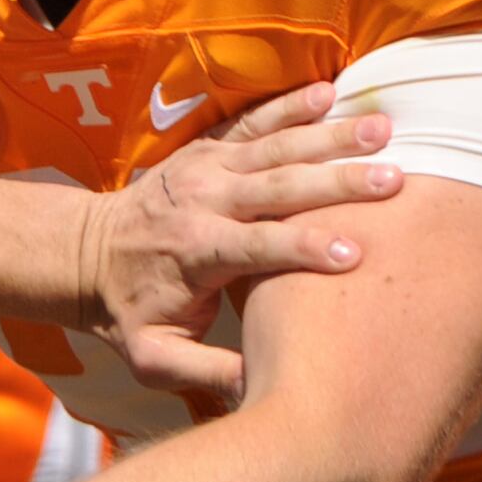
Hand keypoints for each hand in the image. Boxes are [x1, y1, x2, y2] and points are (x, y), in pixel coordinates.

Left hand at [86, 88, 389, 406]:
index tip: (354, 255)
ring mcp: (206, 168)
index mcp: (196, 251)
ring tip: (383, 128)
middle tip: (394, 179)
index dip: (304, 249)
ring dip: (331, 136)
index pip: (258, 247)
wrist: (86, 254)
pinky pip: (255, 121)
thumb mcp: (153, 355)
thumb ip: (205, 371)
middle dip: (338, 182)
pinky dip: (292, 106)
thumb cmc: (129, 310)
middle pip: (279, 187)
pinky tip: (332, 91)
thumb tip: (263, 389)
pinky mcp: (209, 148)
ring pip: (276, 146)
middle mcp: (203, 201)